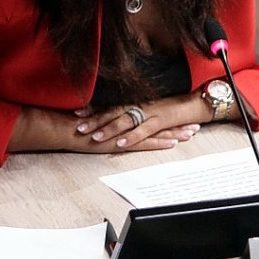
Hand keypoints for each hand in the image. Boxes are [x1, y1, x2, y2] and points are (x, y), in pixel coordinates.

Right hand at [8, 92, 209, 154]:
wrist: (62, 126)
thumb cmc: (76, 123)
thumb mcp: (97, 119)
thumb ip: (108, 118)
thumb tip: (116, 120)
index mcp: (124, 116)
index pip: (150, 115)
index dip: (166, 116)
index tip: (182, 116)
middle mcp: (127, 121)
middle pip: (157, 122)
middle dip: (177, 123)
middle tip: (196, 124)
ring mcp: (124, 131)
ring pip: (155, 131)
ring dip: (174, 132)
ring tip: (192, 134)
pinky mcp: (119, 141)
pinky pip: (143, 142)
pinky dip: (158, 142)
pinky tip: (173, 143)